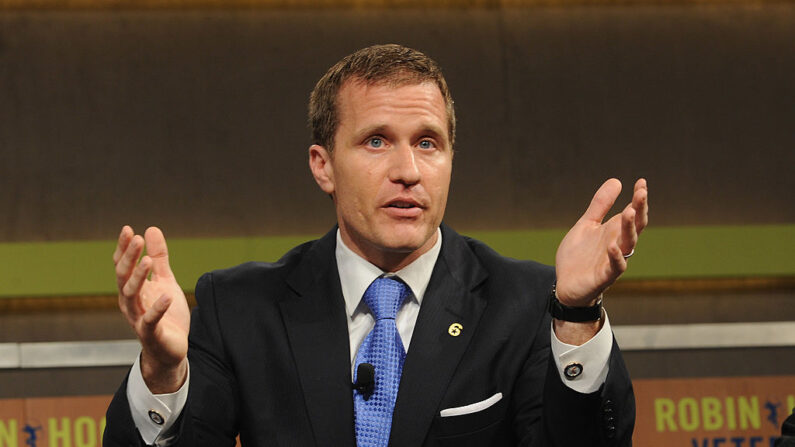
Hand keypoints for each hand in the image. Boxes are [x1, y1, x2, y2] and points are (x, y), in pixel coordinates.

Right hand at [114, 226, 189, 392]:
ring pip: (132, 296)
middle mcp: (130, 302)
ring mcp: (138, 318)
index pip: (123, 265)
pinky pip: (151, 320)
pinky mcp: (150, 333)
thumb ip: (159, 258)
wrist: (171, 349)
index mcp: (132, 289)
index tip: (128, 229)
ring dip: (138, 277)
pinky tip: (167, 295)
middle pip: (123, 277)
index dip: (124, 248)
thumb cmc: (166, 315)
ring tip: (148, 261)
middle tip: (137, 239)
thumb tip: (151, 229)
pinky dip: (158, 308)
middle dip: (129, 258)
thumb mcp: (165, 281)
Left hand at [555, 178, 648, 305]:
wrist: (565, 284)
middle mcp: (618, 244)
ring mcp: (613, 260)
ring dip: (629, 229)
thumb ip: (600, 206)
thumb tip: (616, 180)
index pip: (633, 213)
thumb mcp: (586, 225)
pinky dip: (616, 257)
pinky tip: (612, 246)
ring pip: (628, 244)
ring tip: (629, 211)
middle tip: (641, 193)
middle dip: (639, 210)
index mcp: (615, 231)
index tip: (641, 182)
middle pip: (635, 227)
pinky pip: (615, 267)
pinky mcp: (604, 277)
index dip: (638, 199)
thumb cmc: (579, 256)